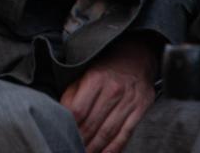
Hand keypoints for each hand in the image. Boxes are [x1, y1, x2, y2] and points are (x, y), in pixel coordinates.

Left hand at [60, 34, 158, 152]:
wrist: (137, 56)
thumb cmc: (106, 66)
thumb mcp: (85, 71)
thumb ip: (72, 92)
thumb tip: (60, 112)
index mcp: (95, 79)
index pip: (78, 110)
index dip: (69, 126)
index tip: (63, 134)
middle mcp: (113, 90)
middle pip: (92, 124)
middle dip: (80, 140)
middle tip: (72, 148)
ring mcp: (128, 101)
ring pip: (108, 132)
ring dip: (95, 148)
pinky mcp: (140, 109)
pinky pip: (125, 134)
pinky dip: (114, 149)